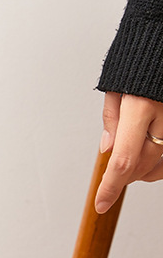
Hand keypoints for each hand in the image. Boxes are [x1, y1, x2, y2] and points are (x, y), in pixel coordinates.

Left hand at [95, 92, 162, 213]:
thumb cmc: (142, 54)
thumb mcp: (116, 86)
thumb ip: (113, 120)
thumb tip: (108, 149)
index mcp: (140, 106)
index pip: (122, 160)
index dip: (110, 187)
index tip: (101, 203)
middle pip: (143, 165)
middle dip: (125, 178)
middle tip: (113, 180)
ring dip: (145, 171)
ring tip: (132, 165)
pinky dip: (161, 160)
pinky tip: (152, 156)